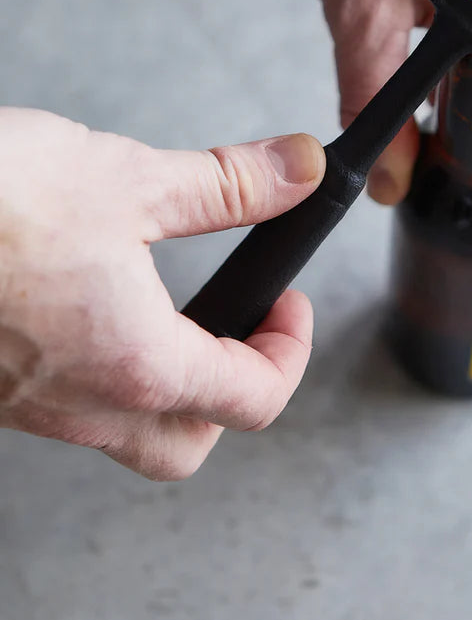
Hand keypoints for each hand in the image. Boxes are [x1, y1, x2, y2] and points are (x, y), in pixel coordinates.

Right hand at [0, 109, 324, 479]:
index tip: (288, 303)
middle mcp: (80, 405)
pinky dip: (98, 370)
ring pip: (121, 431)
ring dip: (162, 383)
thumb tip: (296, 172)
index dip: (291, 348)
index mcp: (135, 364)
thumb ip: (226, 186)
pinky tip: (85, 306)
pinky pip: (63, 405)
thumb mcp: (127, 179)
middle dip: (230, 394)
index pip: (253, 397)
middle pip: (187, 446)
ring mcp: (25, 406)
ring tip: (166, 310)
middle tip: (239, 329)